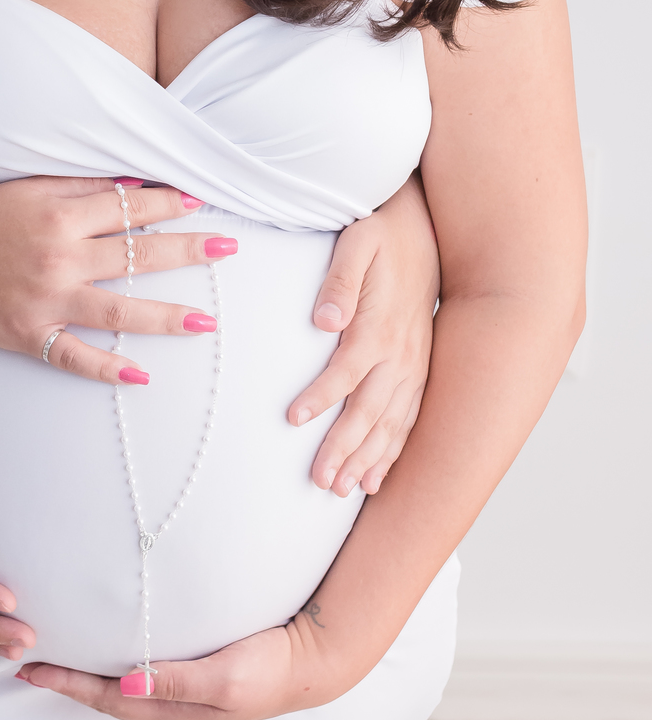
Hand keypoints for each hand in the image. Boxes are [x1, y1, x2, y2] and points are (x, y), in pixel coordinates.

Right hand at [0, 176, 233, 385]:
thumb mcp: (30, 187)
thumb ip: (81, 186)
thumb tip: (134, 187)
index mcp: (60, 215)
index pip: (129, 210)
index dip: (168, 206)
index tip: (200, 205)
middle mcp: (59, 257)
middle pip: (136, 256)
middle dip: (187, 250)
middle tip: (228, 249)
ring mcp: (46, 300)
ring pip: (118, 311)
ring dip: (166, 316)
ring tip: (207, 321)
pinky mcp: (28, 334)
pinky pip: (73, 357)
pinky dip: (107, 369)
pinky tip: (141, 376)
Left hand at [16, 614, 340, 719]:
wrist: (309, 660)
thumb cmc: (268, 667)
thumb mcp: (224, 675)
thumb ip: (177, 680)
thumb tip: (127, 685)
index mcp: (174, 709)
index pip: (107, 698)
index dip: (67, 684)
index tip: (31, 670)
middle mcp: (172, 704)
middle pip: (106, 697)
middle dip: (67, 682)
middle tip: (30, 665)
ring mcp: (182, 692)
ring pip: (121, 688)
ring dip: (87, 676)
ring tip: (57, 661)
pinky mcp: (193, 674)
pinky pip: (141, 675)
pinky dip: (114, 667)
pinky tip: (109, 654)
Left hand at [289, 172, 438, 495]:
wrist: (425, 228)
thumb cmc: (381, 234)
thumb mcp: (358, 242)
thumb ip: (340, 282)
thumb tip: (325, 321)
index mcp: (380, 326)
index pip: (346, 371)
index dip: (320, 397)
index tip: (293, 419)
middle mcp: (401, 353)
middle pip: (369, 410)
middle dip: (344, 448)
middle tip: (319, 482)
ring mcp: (414, 364)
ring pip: (392, 422)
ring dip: (368, 458)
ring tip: (343, 490)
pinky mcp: (419, 368)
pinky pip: (409, 418)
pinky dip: (394, 450)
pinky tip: (377, 477)